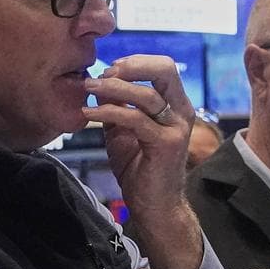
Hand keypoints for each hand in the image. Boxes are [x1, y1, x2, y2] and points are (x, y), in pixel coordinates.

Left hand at [85, 55, 201, 268]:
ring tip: (88, 88)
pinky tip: (89, 114)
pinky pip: (136, 119)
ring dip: (113, 88)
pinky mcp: (167, 144)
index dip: (135, 62)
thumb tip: (99, 83)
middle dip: (131, 65)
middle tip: (103, 73)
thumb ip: (115, 107)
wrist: (154, 206)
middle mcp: (181, 112)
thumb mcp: (123, 131)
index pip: (162, 67)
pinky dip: (109, 112)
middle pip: (165, 69)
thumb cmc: (140, 169)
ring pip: (146, 94)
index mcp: (175, 105)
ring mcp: (176, 127)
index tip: (108, 69)